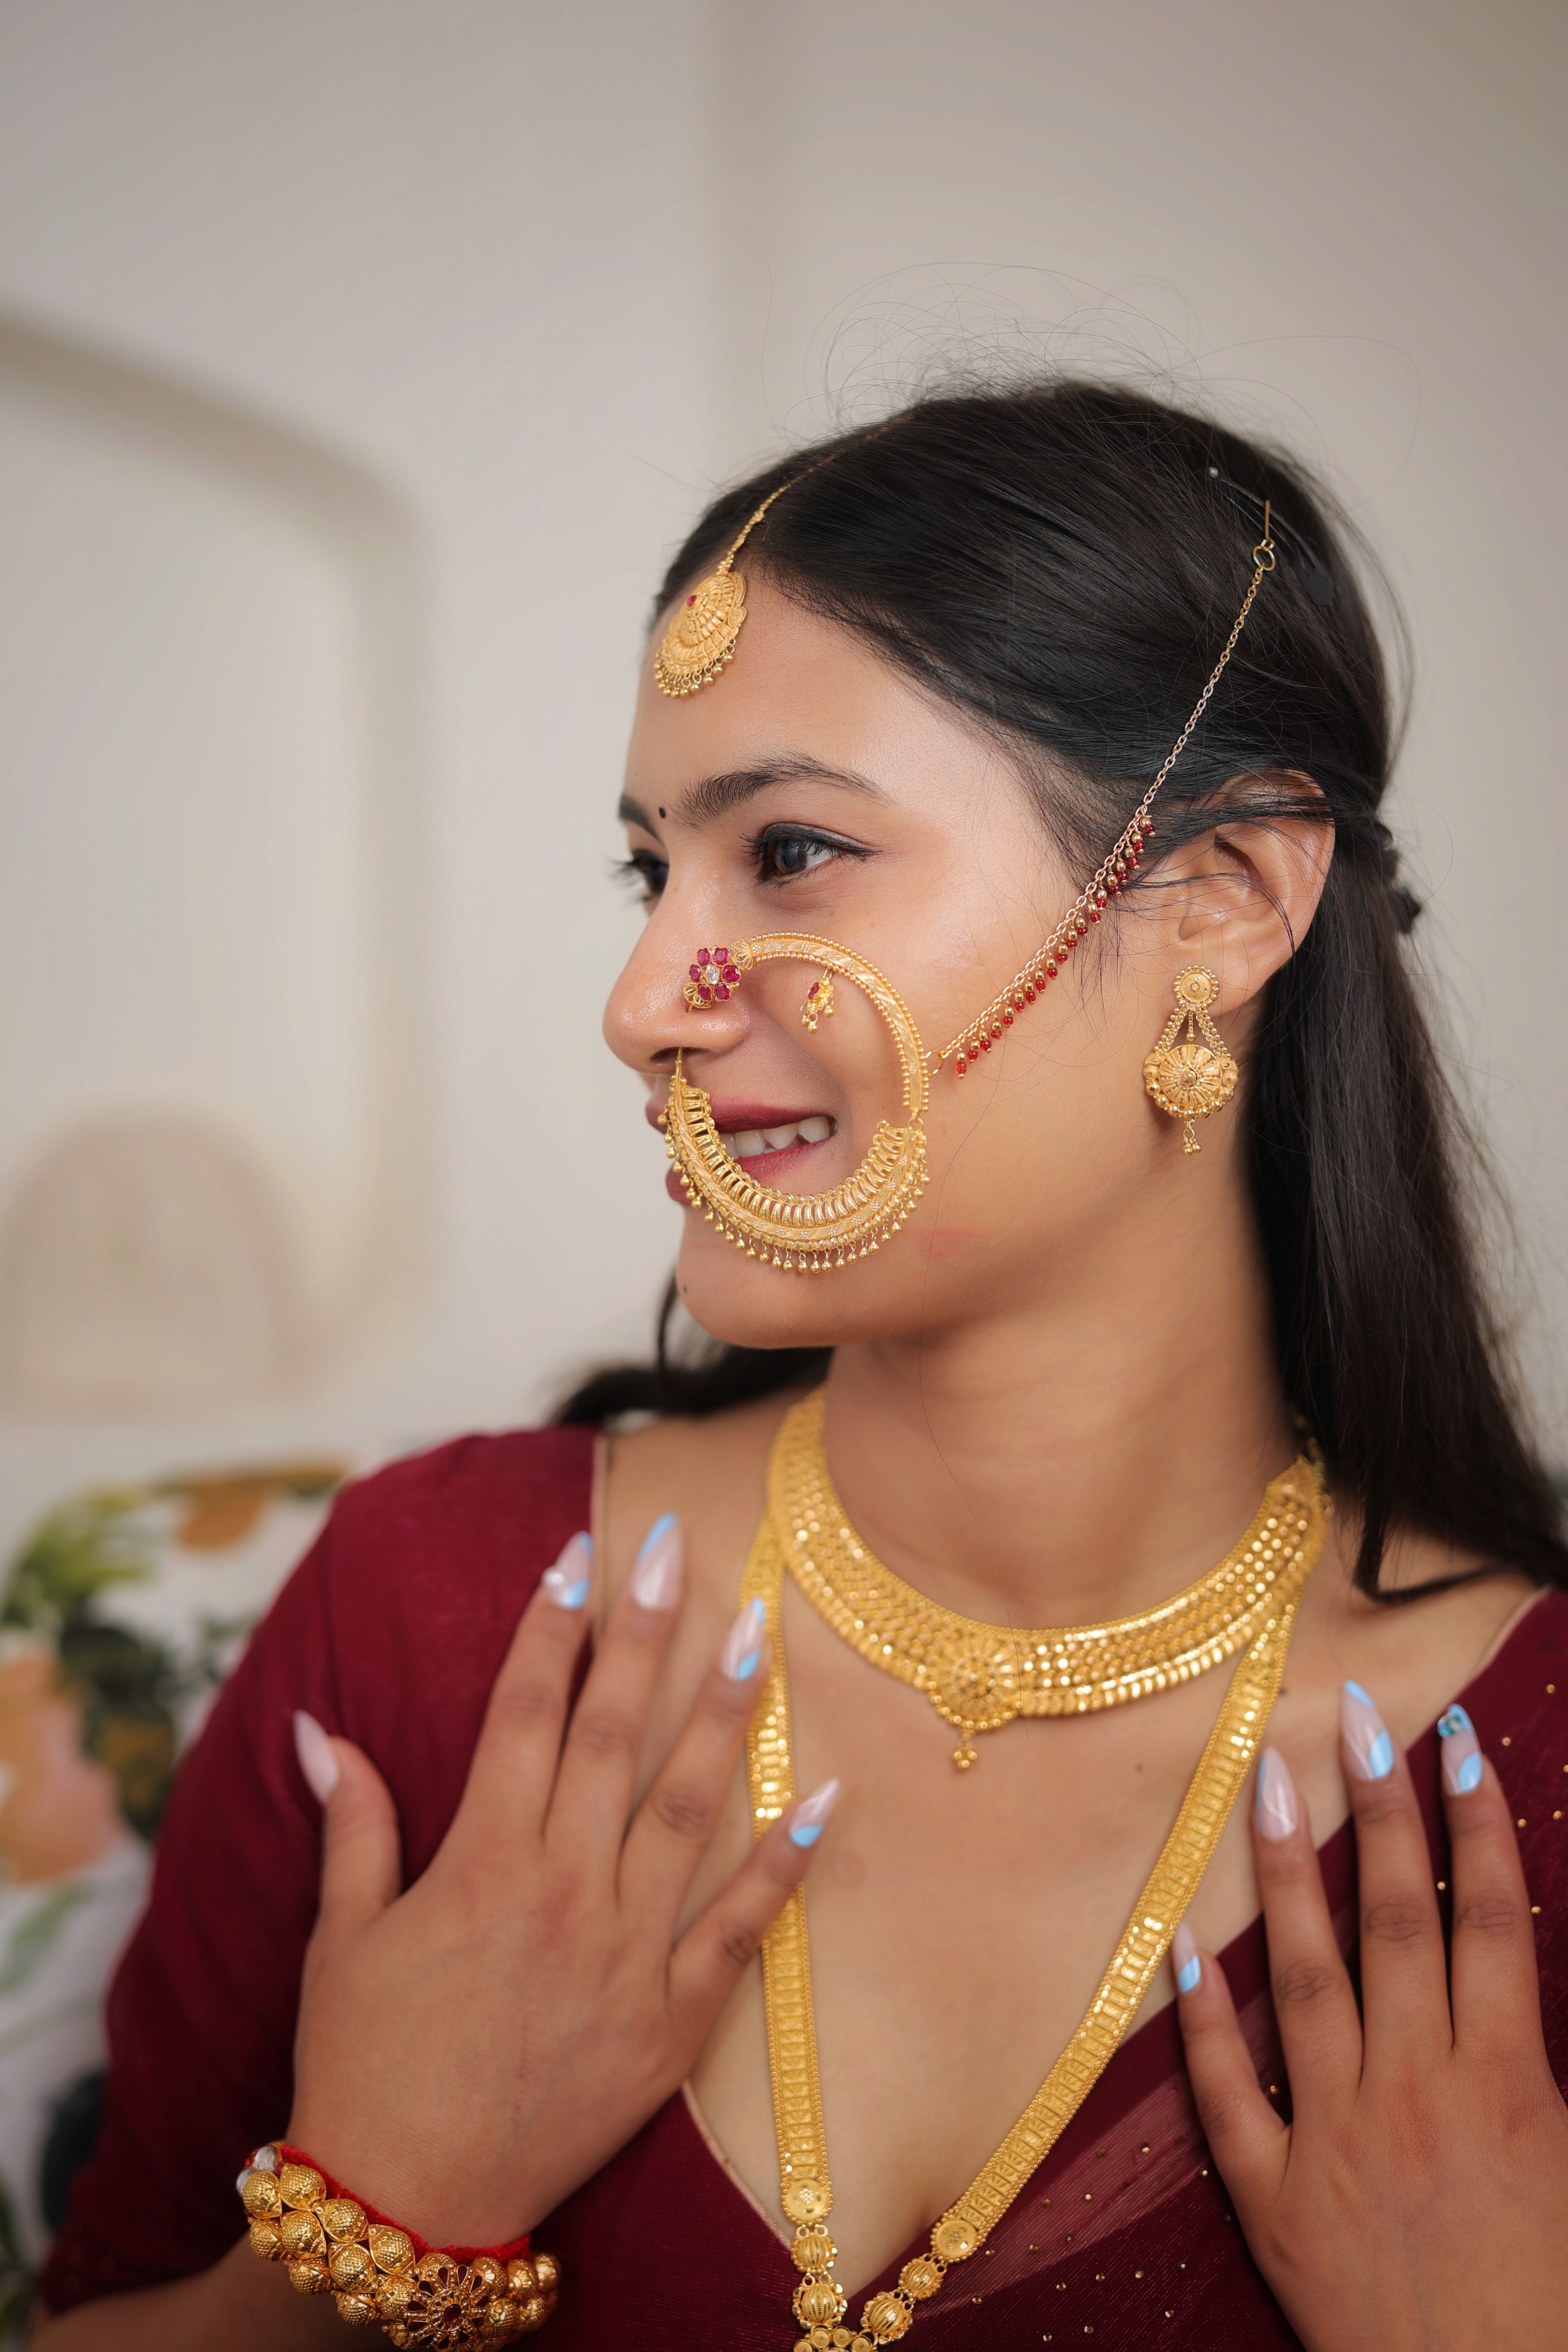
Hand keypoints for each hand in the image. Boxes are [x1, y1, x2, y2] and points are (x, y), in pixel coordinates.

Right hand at [286, 1520, 834, 2243]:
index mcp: (479, 1864)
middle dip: (641, 1634)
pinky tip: (827, 1797)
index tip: (577, 1556)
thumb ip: (352, 1824)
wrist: (403, 2207)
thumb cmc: (362, 2063)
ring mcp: (622, 1954)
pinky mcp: (666, 2018)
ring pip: (684, 1808)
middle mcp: (558, 1892)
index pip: (521, 1715)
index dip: (548, 1630)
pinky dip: (785, 1863)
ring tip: (760, 1632)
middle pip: (609, 1736)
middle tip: (674, 1548)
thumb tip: (320, 1727)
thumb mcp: (341, 1938)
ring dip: (724, 1715)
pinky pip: (738, 1928)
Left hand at [1173, 1682, 1567, 2351]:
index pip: (1486, 1919)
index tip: (1453, 1739)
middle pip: (1397, 1923)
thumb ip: (1546, 2064)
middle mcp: (1415, 2095)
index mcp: (1504, 2086)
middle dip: (1381, 1813)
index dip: (1473, 1822)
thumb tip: (1511, 1959)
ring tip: (1265, 1784)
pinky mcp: (1277, 2200)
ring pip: (1304, 1979)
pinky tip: (1182, 1946)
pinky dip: (1204, 2019)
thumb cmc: (1555, 2306)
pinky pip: (1228, 2095)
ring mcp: (1336, 2142)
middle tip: (1355, 1718)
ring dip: (1286, 1877)